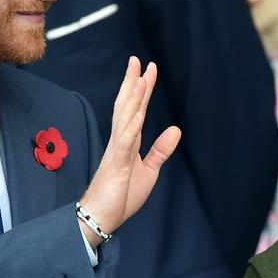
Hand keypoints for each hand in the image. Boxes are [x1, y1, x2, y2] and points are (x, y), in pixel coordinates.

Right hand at [77, 57, 181, 245]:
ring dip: (133, 99)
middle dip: (133, 83)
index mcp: (128, 141)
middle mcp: (120, 141)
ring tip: (141, 78)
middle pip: (127, 106)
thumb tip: (176, 129)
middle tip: (138, 60)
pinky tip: (139, 114)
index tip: (149, 69)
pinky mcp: (116, 166)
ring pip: (125, 119)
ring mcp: (117, 152)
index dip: (143, 89)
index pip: (137, 109)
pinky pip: (124, 143)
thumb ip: (160, 150)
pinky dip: (131, 128)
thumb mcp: (149, 171)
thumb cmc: (121, 196)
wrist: (102, 218)